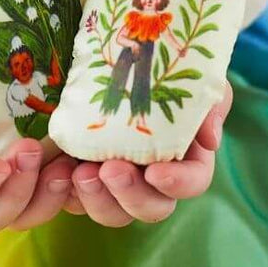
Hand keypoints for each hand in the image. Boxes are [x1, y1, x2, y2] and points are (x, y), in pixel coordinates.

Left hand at [66, 83, 233, 225]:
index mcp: (184, 154)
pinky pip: (73, 200)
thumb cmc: (159, 67)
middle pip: (152, 207)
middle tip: (109, 169)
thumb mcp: (190, 76)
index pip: (192, 181)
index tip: (156, 172)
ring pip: (112, 211)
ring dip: (96, 198)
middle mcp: (151, 176)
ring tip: (79, 172)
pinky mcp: (82, 176)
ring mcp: (116, 180)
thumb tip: (210, 140)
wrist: (117, 55)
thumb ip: (208, 103)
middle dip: (131, 194)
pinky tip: (57, 170)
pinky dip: (65, 192)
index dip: (178, 183)